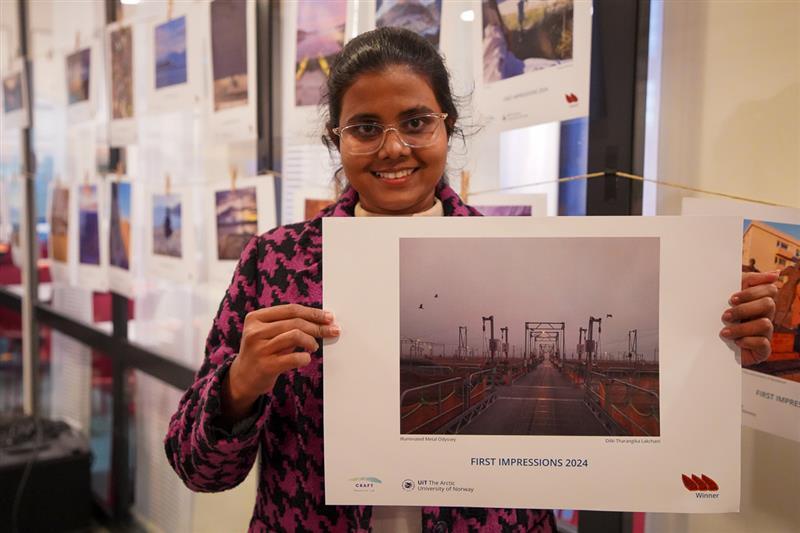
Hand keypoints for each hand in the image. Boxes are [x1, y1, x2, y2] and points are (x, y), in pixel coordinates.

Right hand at [222, 304, 339, 420]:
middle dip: (317, 326)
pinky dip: (305, 357)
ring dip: (311, 340)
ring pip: (295, 335)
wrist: (242, 378)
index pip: (291, 310)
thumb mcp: (267, 333)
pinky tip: (306, 358)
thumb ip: (287, 324)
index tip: (329, 317)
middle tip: (331, 331)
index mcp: (255, 318)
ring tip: (314, 346)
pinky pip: (293, 358)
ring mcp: (259, 349)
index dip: (313, 312)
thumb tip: (321, 319)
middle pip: (295, 322)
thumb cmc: (262, 352)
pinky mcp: (266, 366)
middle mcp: (255, 332)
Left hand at [720, 271, 778, 365]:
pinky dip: (747, 341)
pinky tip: (736, 342)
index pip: (770, 290)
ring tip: (724, 332)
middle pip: (768, 304)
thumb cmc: (718, 315)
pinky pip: (763, 344)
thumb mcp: (728, 294)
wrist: (707, 344)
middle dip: (744, 309)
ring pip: (765, 324)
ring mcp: (765, 333)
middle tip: (725, 315)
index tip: (732, 299)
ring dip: (741, 328)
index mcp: (759, 301)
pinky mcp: (762, 350)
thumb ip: (748, 280)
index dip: (752, 293)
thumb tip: (776, 273)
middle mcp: (765, 316)